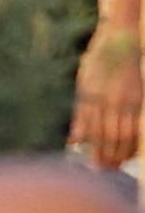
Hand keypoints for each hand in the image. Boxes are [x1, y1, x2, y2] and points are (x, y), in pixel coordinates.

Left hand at [85, 24, 141, 169]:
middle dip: (105, 156)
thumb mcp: (82, 84)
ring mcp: (126, 100)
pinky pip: (136, 127)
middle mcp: (108, 100)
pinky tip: (128, 153)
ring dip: (119, 154)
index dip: (92, 150)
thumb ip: (80, 112)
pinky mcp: (138, 100)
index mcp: (90, 96)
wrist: (119, 42)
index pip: (91, 131)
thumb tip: (74, 140)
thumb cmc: (96, 64)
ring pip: (124, 135)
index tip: (90, 165)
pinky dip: (132, 143)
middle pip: (108, 136)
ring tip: (115, 166)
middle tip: (103, 170)